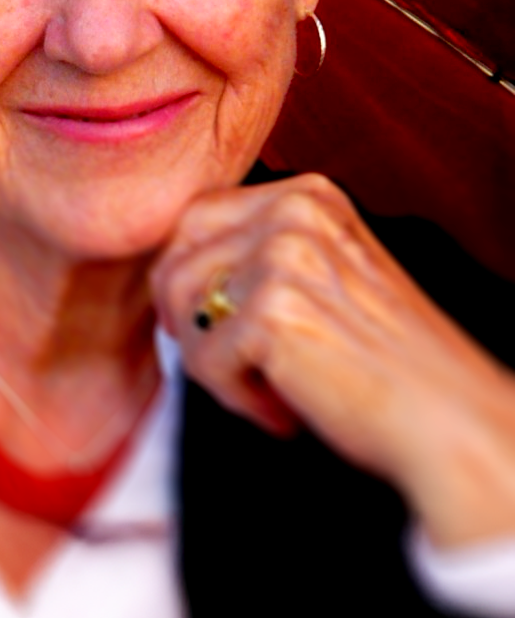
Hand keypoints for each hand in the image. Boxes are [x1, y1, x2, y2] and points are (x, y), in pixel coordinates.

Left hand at [152, 173, 514, 548]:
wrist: (447, 420)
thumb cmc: (386, 362)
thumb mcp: (327, 276)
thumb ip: (262, 255)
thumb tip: (170, 271)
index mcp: (309, 196)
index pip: (197, 217)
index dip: (187, 276)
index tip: (204, 324)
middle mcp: (295, 212)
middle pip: (177, 253)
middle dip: (182, 314)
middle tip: (221, 364)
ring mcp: (282, 255)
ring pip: (183, 306)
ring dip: (212, 364)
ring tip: (264, 392)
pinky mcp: (272, 309)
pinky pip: (204, 359)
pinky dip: (237, 398)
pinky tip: (284, 413)